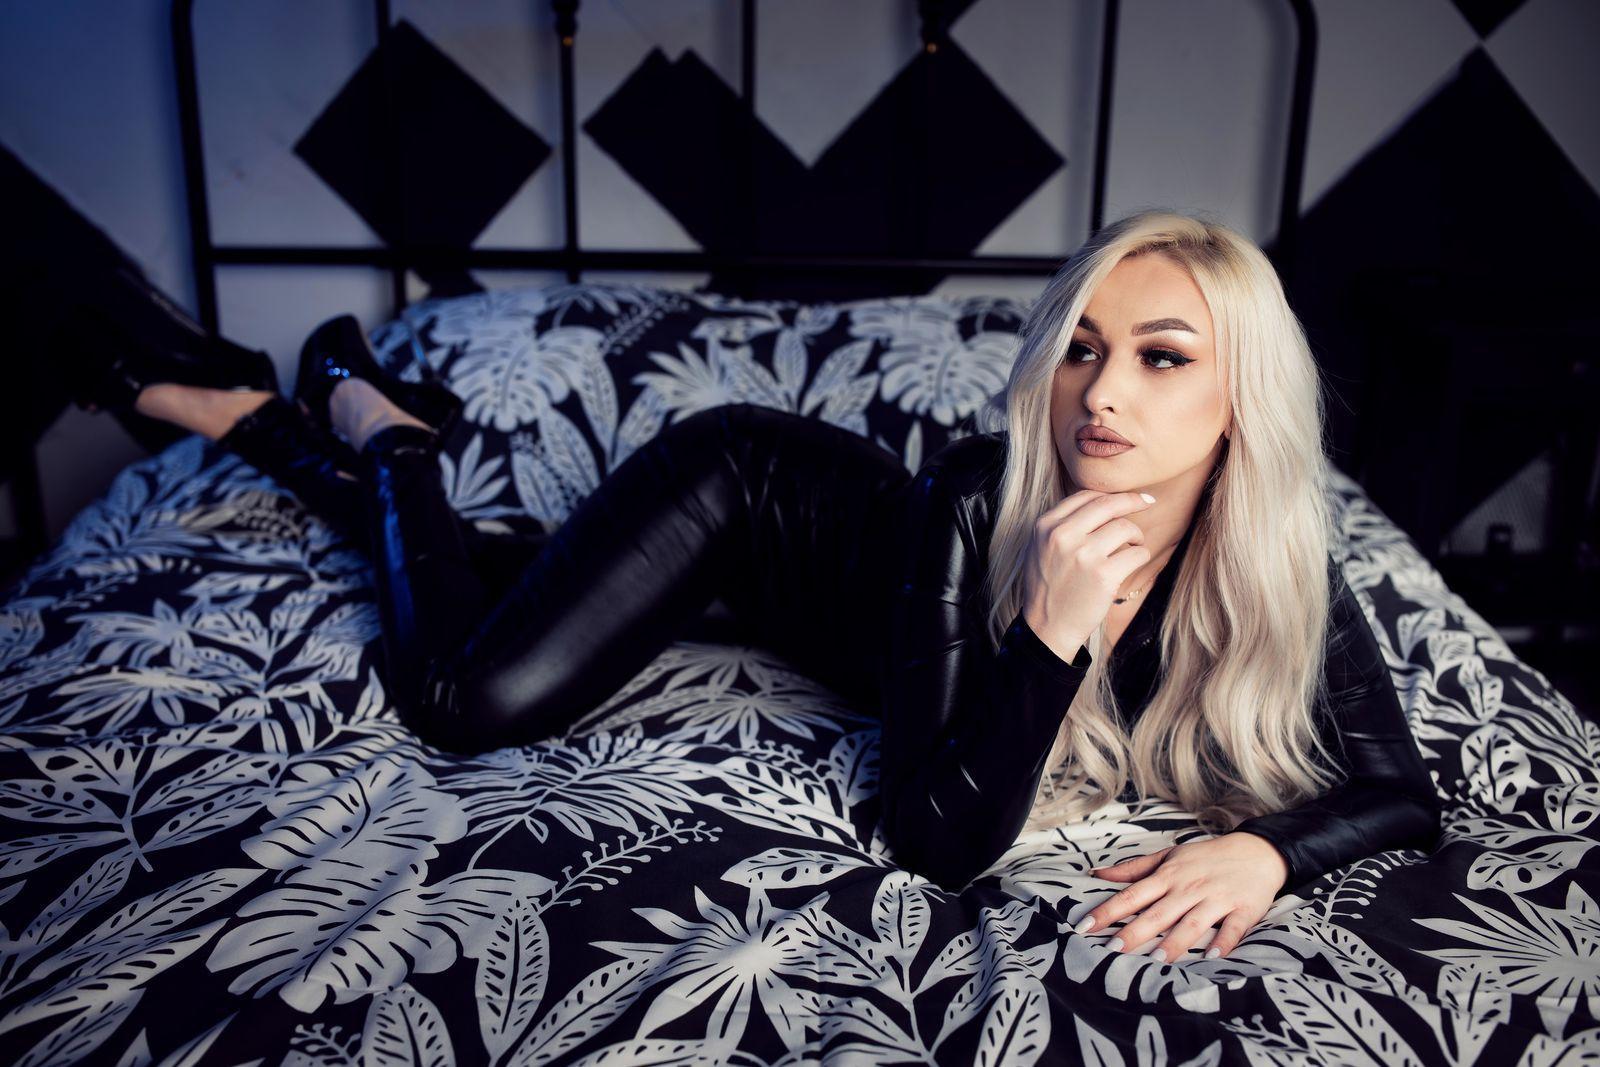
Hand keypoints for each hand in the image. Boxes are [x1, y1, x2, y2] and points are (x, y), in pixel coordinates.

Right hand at [1022, 489, 1154, 659]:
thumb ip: (1062, 524)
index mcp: (1046, 525)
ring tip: (1133, 547)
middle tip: (1147, 502)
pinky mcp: (1103, 575)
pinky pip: (1136, 554)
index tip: (1127, 498)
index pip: (1085, 496)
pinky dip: (1141, 556)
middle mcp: (1062, 536)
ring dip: (1136, 536)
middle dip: (1133, 501)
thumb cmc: (1048, 587)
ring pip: (1125, 528)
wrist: (1047, 627)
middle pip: (1108, 505)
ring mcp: (1083, 555)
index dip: (1111, 495)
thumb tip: (1101, 501)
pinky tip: (1132, 563)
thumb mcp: (1040, 548)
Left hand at [1074, 833, 1287, 961]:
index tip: (1084, 927)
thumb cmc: (1206, 857)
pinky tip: (1213, 956)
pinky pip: (1232, 928)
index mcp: (1168, 876)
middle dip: (1134, 932)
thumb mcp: (1168, 856)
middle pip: (1157, 913)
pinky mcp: (1243, 909)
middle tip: (1112, 950)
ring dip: (1175, 942)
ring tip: (1157, 960)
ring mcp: (1216, 899)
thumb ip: (1133, 868)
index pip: (1131, 895)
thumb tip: (1097, 873)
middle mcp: (1188, 888)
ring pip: (1192, 922)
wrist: (1256, 851)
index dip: (1107, 910)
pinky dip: (1224, 941)